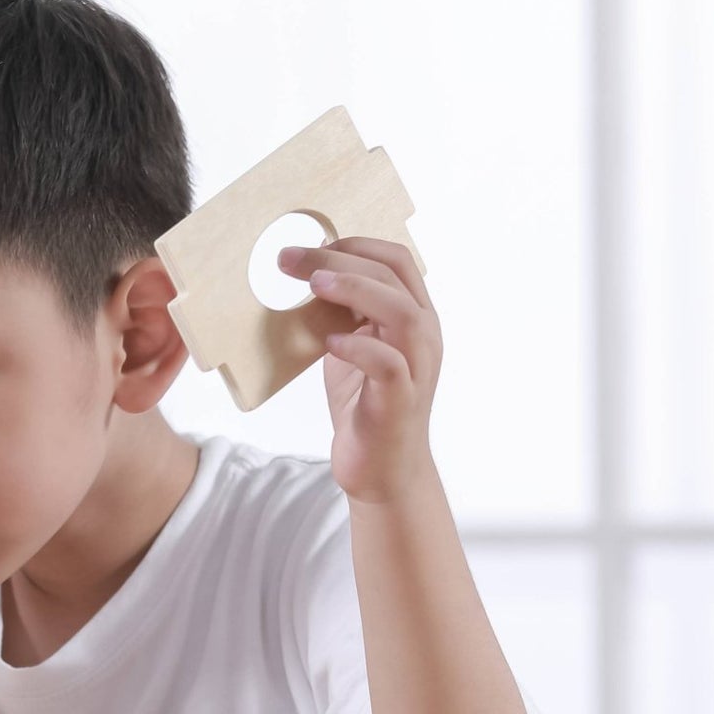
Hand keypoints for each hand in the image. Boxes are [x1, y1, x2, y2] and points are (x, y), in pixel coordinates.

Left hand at [277, 238, 441, 502]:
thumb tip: (307, 271)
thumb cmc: (364, 403)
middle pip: (394, 276)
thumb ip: (341, 311)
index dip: (353, 244)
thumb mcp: (349, 345)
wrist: (380, 469)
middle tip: (290, 258)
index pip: (395, 260)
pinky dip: (359, 347)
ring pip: (403, 313)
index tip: (309, 245)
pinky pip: (389, 365)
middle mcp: (424, 336)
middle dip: (340, 258)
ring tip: (314, 285)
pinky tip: (331, 342)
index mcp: (413, 316)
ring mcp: (417, 368)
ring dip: (355, 290)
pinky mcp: (400, 400)